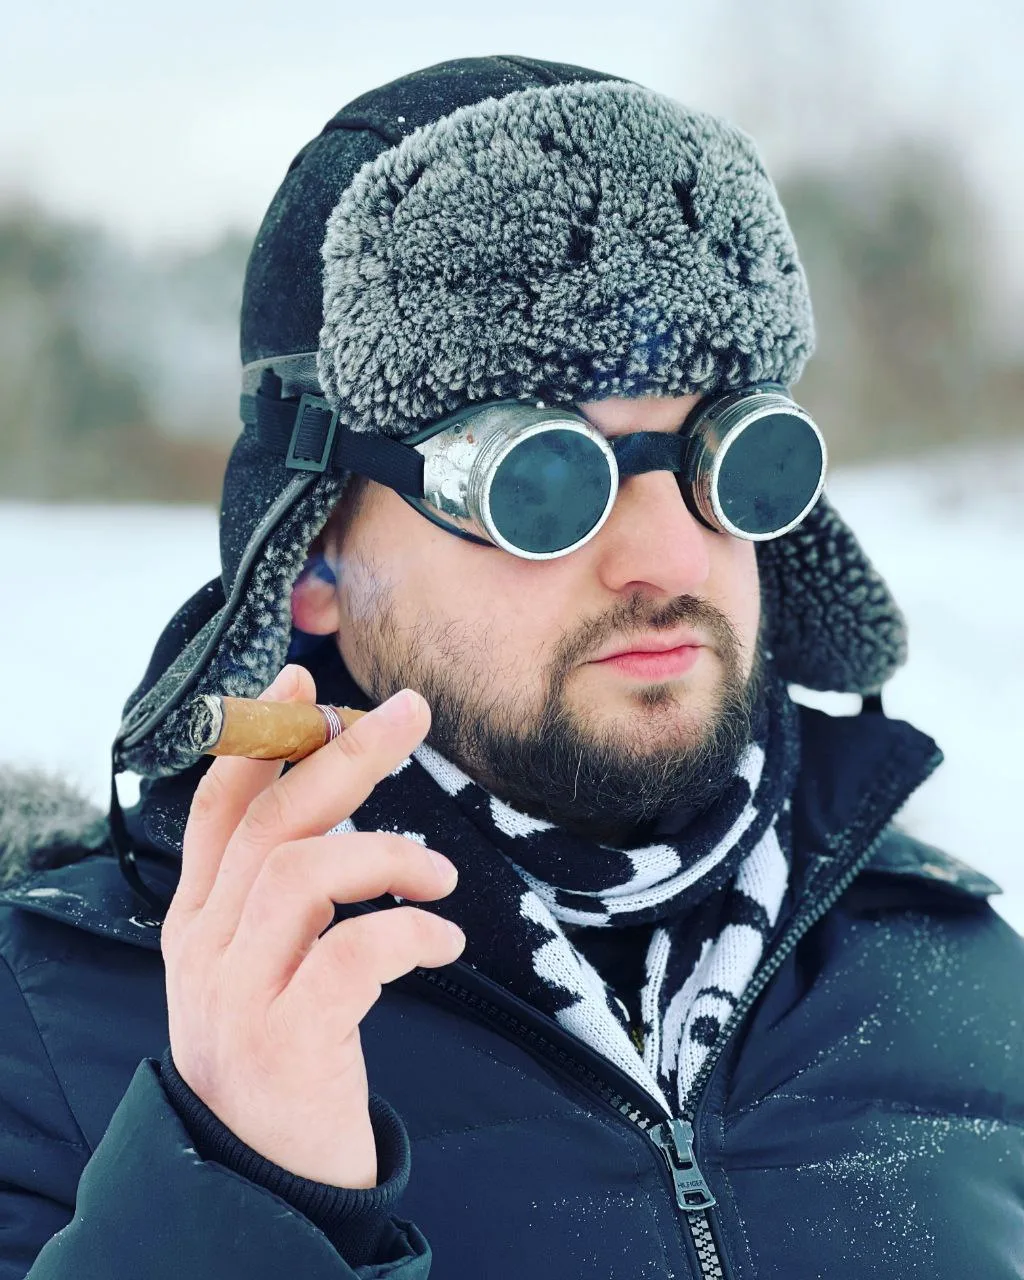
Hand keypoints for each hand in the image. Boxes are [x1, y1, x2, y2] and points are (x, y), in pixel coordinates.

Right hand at [161, 665, 463, 1188]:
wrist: (266, 1179)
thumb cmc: (284, 1050)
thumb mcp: (265, 961)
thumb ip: (285, 889)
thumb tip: (340, 798)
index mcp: (199, 918)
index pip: (219, 806)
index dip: (260, 736)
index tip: (303, 679)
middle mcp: (205, 946)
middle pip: (272, 821)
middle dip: (342, 755)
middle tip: (410, 714)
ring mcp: (236, 993)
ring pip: (300, 874)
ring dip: (384, 854)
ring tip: (440, 876)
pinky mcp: (283, 1039)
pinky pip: (349, 954)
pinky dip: (407, 933)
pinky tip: (444, 940)